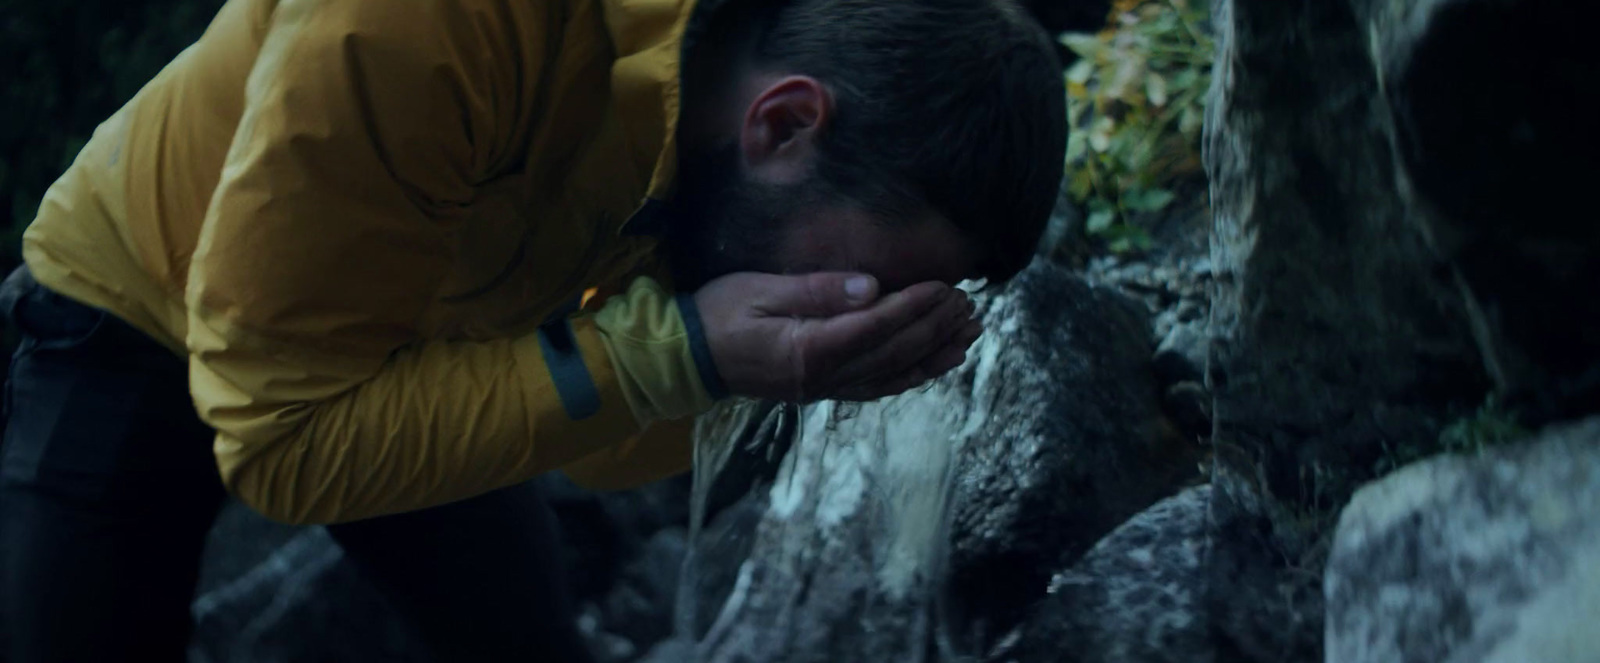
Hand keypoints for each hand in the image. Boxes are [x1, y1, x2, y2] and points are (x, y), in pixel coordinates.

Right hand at [693, 272, 982, 402]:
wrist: (687, 359)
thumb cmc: (717, 316)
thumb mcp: (760, 291)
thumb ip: (816, 291)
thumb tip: (870, 288)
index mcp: (809, 350)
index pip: (876, 327)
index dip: (915, 308)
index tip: (946, 287)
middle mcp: (824, 377)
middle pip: (893, 352)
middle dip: (935, 328)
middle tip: (969, 306)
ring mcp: (825, 388)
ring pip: (894, 373)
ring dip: (935, 354)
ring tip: (970, 334)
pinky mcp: (823, 389)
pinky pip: (878, 386)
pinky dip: (912, 375)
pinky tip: (935, 363)